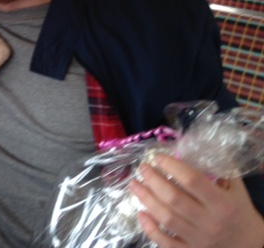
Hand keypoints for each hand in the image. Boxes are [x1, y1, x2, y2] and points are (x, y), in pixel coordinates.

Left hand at [130, 153, 263, 247]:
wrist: (250, 246)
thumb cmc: (239, 212)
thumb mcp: (235, 188)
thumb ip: (217, 168)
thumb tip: (189, 146)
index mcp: (221, 203)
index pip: (192, 181)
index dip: (171, 166)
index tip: (157, 156)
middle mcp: (209, 222)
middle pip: (173, 199)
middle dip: (153, 180)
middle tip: (142, 168)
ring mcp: (198, 239)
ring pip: (166, 218)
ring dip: (146, 199)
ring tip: (134, 184)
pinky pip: (165, 241)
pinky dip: (149, 228)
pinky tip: (140, 213)